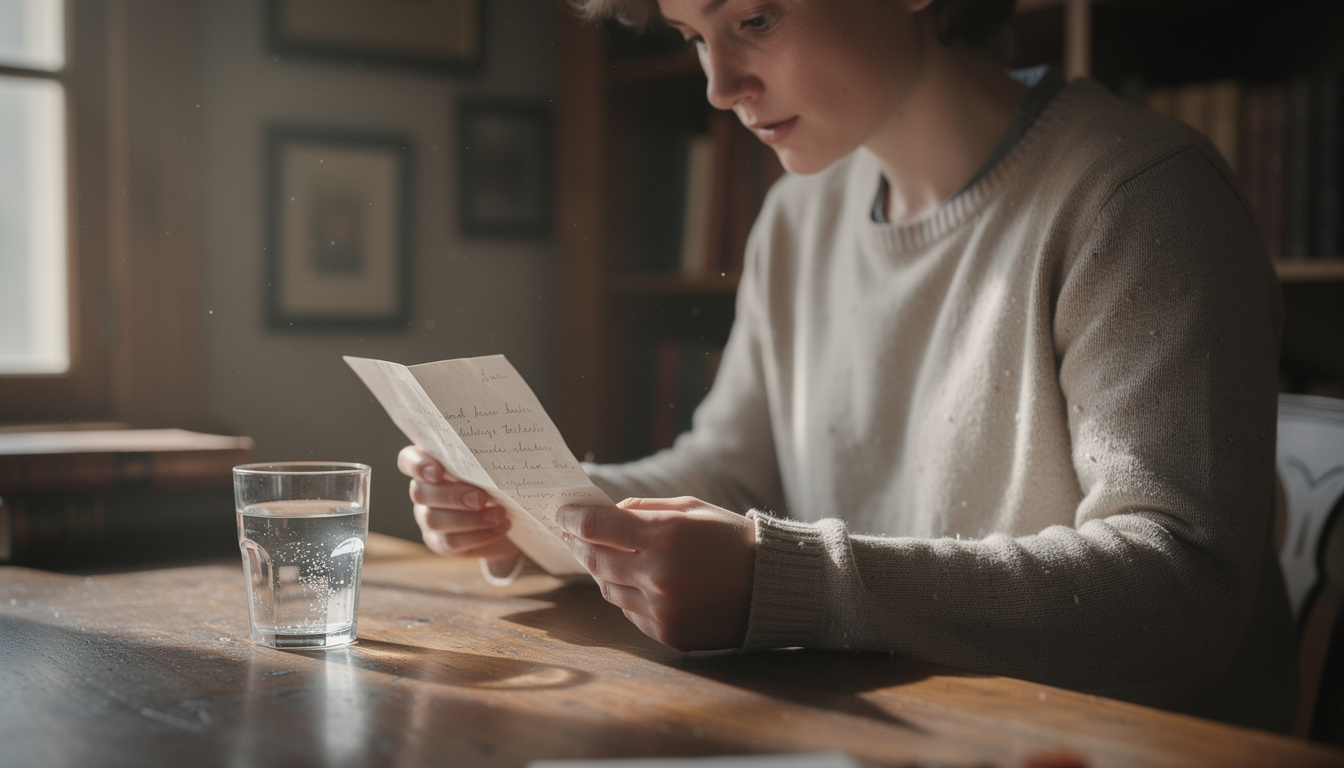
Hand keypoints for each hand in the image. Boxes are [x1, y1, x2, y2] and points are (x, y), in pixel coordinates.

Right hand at [397, 445, 520, 560]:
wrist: (511, 514)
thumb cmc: (499, 482)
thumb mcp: (493, 468)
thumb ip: (484, 462)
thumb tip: (497, 460)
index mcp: (431, 465)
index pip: (408, 460)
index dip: (417, 465)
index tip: (438, 472)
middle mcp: (424, 491)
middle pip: (420, 493)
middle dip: (452, 496)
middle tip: (481, 498)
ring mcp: (428, 518)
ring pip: (434, 520)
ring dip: (470, 519)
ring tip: (499, 515)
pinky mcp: (440, 542)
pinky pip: (450, 542)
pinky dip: (479, 535)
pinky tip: (500, 527)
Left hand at [557, 496, 755, 650]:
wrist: (773, 587)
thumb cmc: (732, 540)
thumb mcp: (693, 508)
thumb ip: (646, 508)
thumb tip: (607, 513)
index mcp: (667, 536)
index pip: (597, 527)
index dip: (573, 519)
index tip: (563, 513)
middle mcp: (659, 575)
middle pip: (595, 559)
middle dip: (578, 543)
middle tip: (570, 533)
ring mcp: (661, 609)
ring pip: (607, 588)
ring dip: (600, 569)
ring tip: (601, 555)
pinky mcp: (667, 633)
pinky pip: (629, 611)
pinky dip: (626, 594)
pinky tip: (634, 580)